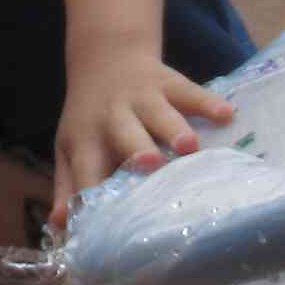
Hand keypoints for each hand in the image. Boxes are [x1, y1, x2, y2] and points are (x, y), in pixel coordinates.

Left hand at [51, 48, 237, 227]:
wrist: (105, 59)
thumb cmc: (90, 121)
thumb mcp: (71, 148)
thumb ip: (68, 187)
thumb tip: (58, 226)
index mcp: (86, 139)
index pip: (87, 169)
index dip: (93, 191)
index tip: (105, 220)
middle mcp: (112, 116)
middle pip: (125, 134)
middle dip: (137, 150)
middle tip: (151, 165)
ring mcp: (142, 97)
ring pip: (160, 113)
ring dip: (174, 129)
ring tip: (190, 147)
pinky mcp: (169, 82)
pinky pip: (191, 91)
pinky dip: (208, 103)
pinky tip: (227, 115)